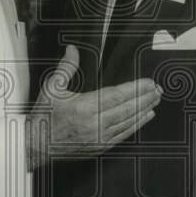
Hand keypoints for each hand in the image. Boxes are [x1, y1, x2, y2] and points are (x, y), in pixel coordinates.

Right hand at [25, 45, 161, 169]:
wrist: (36, 145)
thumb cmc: (44, 117)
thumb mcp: (52, 88)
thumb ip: (66, 68)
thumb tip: (73, 49)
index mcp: (83, 107)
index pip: (117, 96)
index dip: (136, 89)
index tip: (148, 82)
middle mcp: (94, 124)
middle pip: (127, 109)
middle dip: (145, 98)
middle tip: (159, 89)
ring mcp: (98, 137)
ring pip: (128, 122)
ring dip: (144, 110)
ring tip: (156, 100)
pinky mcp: (99, 147)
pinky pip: (123, 135)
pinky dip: (136, 125)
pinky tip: (145, 117)